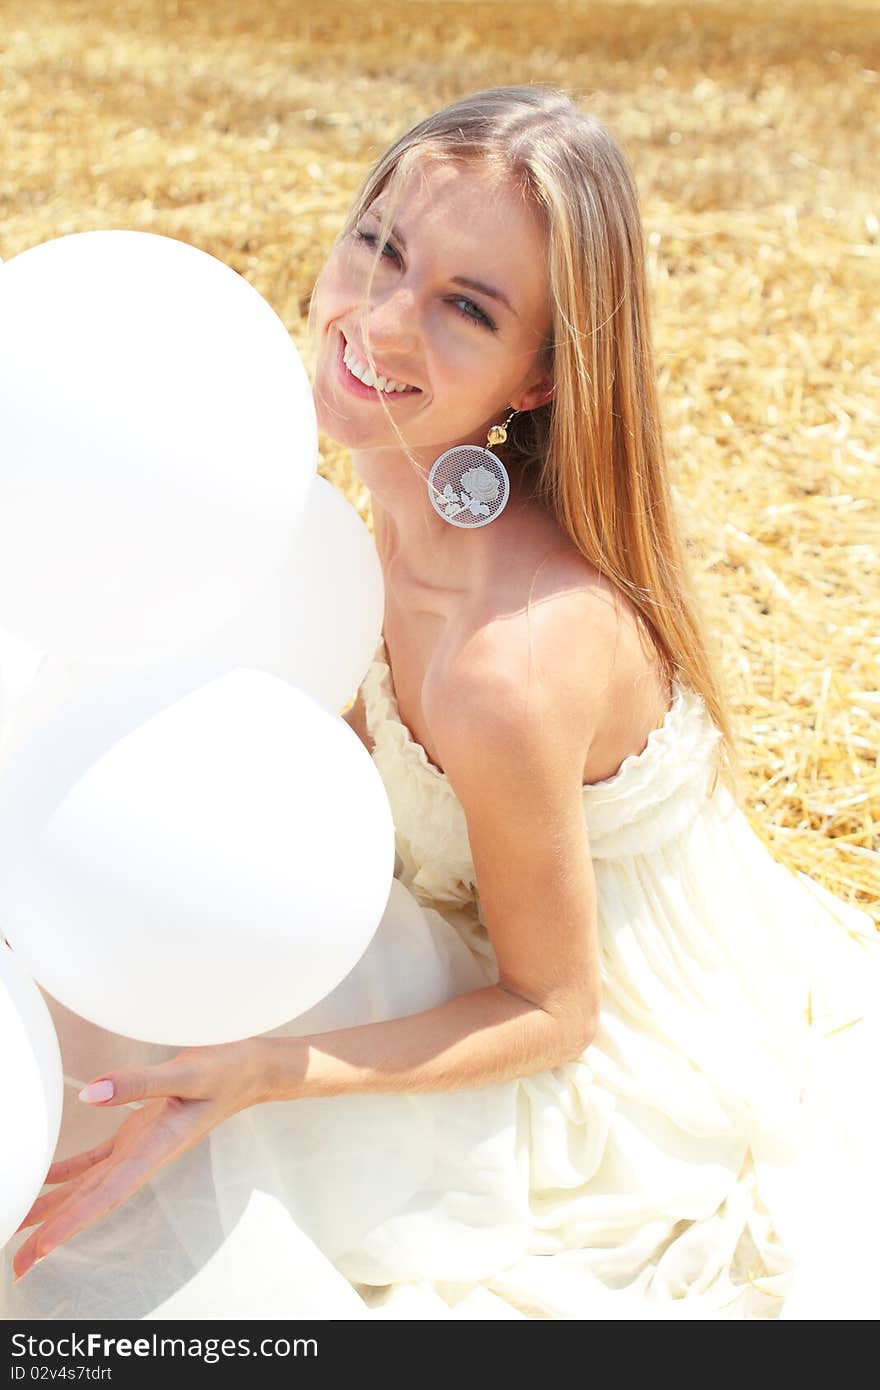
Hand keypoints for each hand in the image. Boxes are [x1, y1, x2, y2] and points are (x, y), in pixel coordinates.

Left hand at [13, 1037, 271, 1281]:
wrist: (251, 1070)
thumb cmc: (227, 1069)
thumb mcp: (188, 1072)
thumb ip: (138, 1083)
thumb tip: (90, 1095)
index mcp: (155, 1149)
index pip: (105, 1195)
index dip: (70, 1224)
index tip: (40, 1249)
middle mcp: (143, 1157)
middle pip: (90, 1204)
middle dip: (53, 1233)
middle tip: (16, 1263)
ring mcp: (138, 1148)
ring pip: (88, 1187)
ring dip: (55, 1210)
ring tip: (21, 1230)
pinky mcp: (137, 1133)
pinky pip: (96, 1162)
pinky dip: (68, 1175)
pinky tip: (48, 1183)